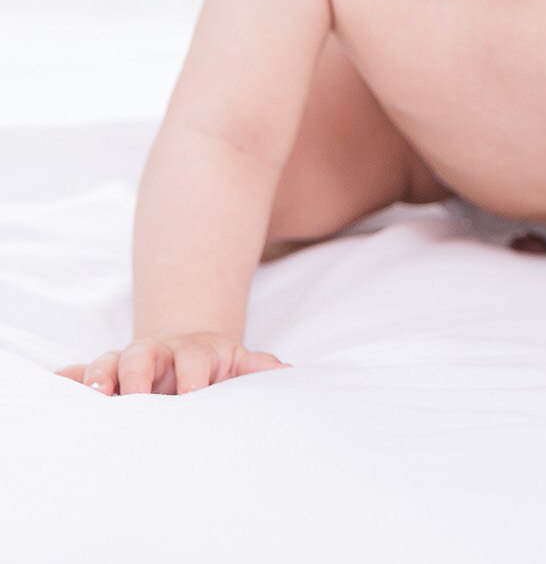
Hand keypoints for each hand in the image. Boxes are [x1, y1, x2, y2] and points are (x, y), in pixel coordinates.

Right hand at [54, 332, 290, 395]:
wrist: (185, 359)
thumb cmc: (214, 370)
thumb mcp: (238, 366)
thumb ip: (257, 369)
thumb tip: (286, 373)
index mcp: (194, 353)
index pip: (193, 358)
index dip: (193, 373)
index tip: (192, 392)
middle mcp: (158, 355)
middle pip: (144, 353)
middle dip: (137, 371)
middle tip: (134, 394)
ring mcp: (128, 364)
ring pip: (110, 362)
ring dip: (100, 375)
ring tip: (94, 394)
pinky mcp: (105, 376)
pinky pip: (81, 373)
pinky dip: (69, 378)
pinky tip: (57, 384)